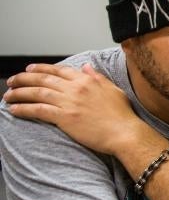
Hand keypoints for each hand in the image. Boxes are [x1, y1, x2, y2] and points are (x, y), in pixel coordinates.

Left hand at [3, 63, 142, 154]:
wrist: (124, 132)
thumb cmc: (122, 115)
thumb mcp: (112, 89)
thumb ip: (97, 77)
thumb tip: (86, 67)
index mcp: (87, 80)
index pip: (58, 70)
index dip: (41, 69)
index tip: (30, 70)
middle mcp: (76, 88)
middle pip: (43, 79)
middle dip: (24, 78)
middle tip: (12, 81)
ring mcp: (69, 102)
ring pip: (37, 93)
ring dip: (19, 93)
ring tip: (7, 95)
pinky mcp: (64, 117)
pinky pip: (38, 110)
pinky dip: (23, 108)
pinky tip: (13, 109)